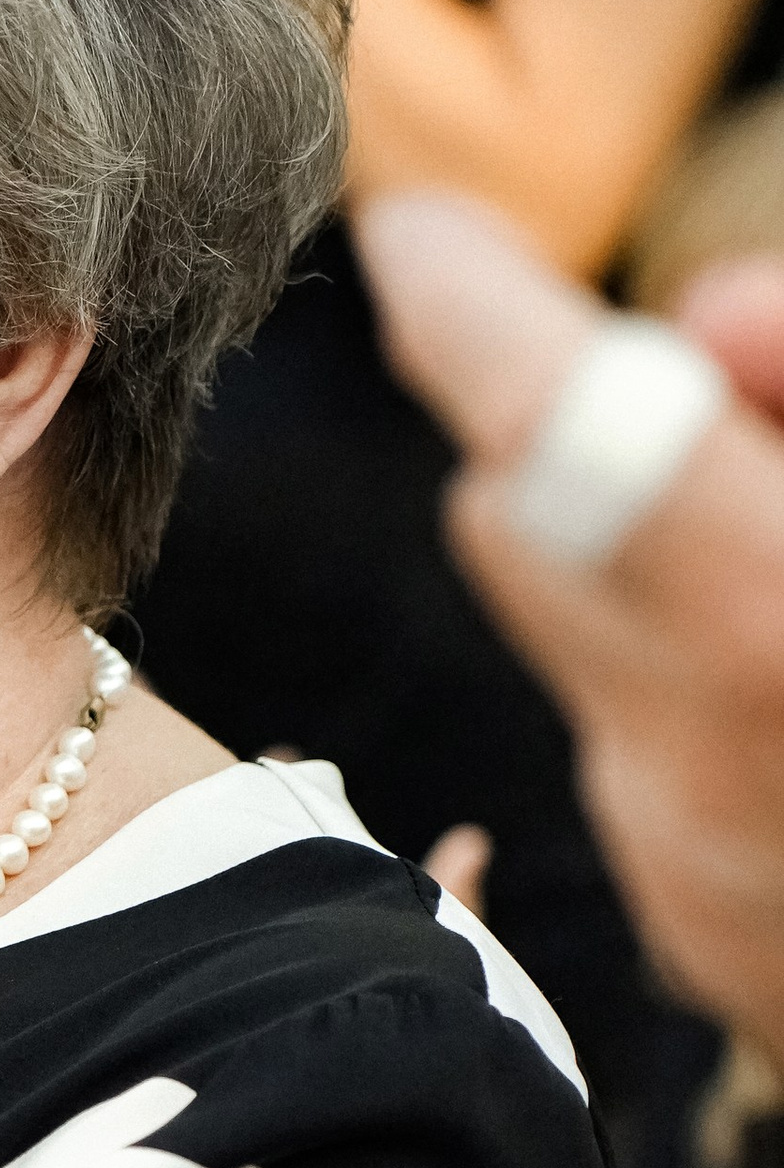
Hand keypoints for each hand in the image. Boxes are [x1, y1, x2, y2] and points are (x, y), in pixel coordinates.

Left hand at [357, 189, 783, 1055]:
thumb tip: (705, 317)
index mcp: (778, 628)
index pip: (565, 439)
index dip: (473, 317)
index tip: (420, 234)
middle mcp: (708, 760)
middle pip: (520, 531)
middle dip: (575, 441)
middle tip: (700, 413)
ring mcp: (686, 864)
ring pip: (575, 646)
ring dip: (653, 576)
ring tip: (782, 581)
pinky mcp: (690, 933)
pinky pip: (641, 756)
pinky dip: (701, 695)